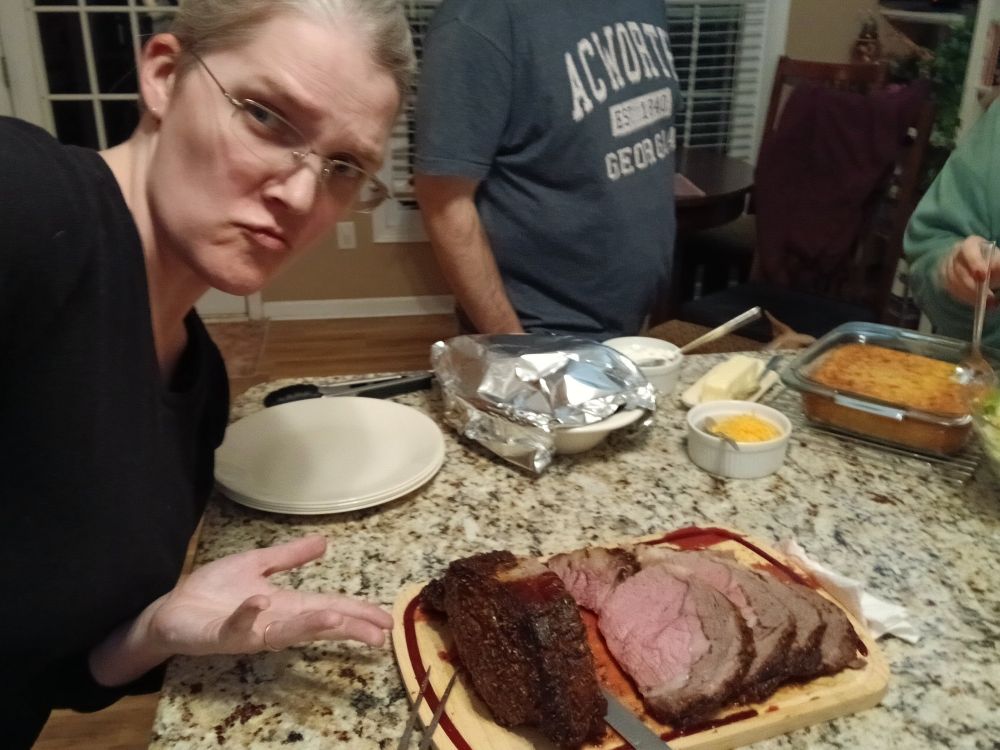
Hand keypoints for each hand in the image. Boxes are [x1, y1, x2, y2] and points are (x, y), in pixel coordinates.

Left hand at [148, 535, 392, 655]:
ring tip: (335, 619)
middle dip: (346, 628)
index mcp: (285, 605)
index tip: (385, 621)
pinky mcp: (220, 634)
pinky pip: (237, 627)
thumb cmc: (214, 591)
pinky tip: (262, 602)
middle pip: (317, 625)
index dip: (356, 613)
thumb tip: (326, 542)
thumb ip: (290, 557)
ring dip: (309, 626)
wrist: (170, 608)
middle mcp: (273, 622)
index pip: (328, 607)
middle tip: (377, 635)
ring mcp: (249, 631)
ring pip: (284, 632)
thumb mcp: (258, 564)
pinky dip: (249, 616)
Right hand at [939, 236, 998, 307]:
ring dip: (969, 294)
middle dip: (973, 285)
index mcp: (970, 244)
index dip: (974, 262)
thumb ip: (998, 264)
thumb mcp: (997, 260)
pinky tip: (975, 300)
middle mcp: (955, 254)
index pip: (968, 250)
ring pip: (953, 282)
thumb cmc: (989, 262)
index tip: (983, 276)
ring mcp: (946, 267)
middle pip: (959, 270)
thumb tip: (996, 267)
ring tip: (985, 301)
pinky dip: (964, 297)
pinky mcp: (942, 280)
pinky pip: (951, 290)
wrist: (975, 268)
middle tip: (988, 296)